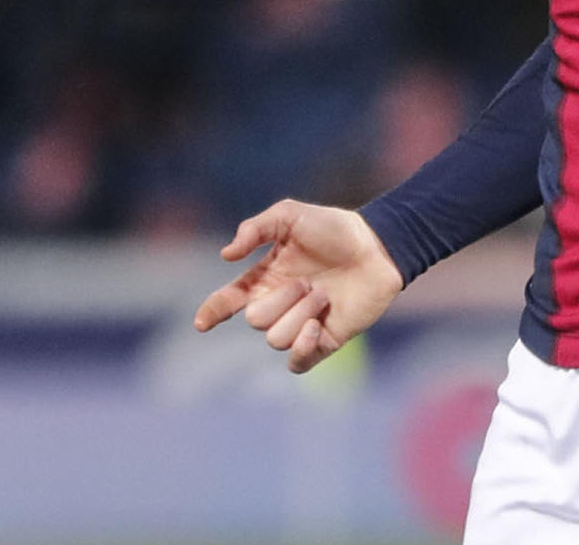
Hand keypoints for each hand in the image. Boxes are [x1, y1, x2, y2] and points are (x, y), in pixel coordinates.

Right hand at [192, 199, 404, 372]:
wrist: (377, 248)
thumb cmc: (333, 228)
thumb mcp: (290, 215)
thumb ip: (255, 229)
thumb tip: (226, 256)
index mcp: (265, 278)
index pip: (228, 301)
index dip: (212, 312)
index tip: (202, 323)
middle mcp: (278, 304)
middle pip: (254, 320)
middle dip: (279, 301)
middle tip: (307, 282)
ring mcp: (300, 324)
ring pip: (276, 339)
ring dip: (300, 315)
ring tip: (324, 295)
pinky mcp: (323, 342)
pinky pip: (297, 362)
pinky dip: (302, 348)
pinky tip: (318, 326)